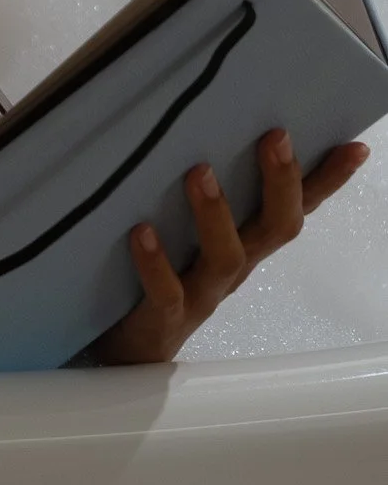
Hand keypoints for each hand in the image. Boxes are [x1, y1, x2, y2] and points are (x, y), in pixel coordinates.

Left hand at [92, 129, 371, 364]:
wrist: (131, 353)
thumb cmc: (161, 279)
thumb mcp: (189, 234)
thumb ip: (204, 195)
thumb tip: (202, 132)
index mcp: (245, 244)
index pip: (295, 208)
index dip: (326, 182)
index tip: (354, 148)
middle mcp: (233, 267)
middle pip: (275, 229)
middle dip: (281, 183)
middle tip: (276, 137)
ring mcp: (202, 293)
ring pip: (225, 257)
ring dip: (215, 213)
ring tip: (200, 171)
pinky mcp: (164, 318)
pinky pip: (166, 292)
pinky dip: (155, 262)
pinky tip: (142, 231)